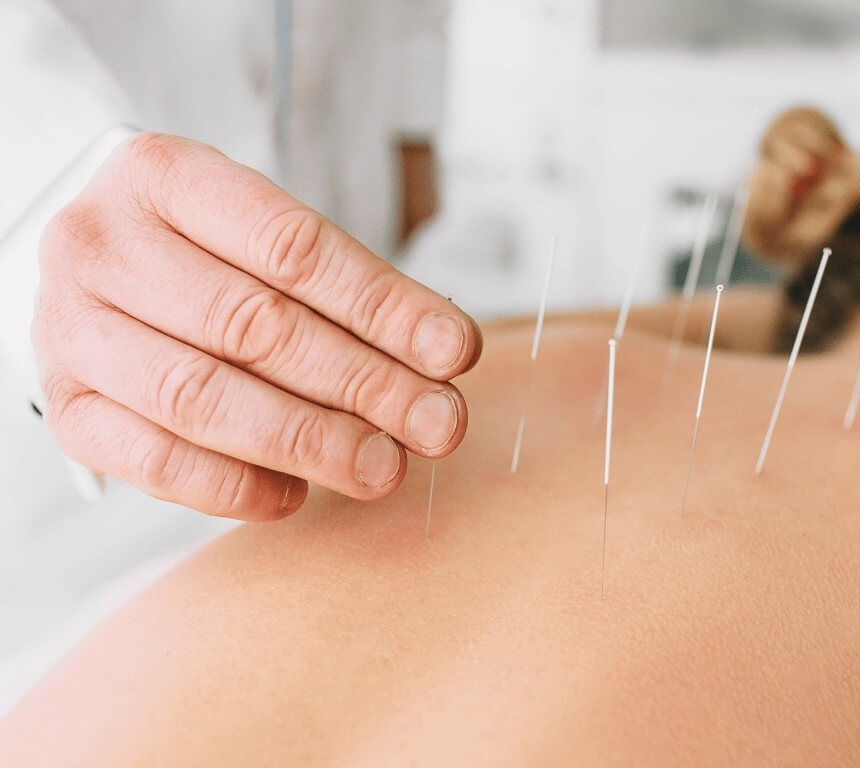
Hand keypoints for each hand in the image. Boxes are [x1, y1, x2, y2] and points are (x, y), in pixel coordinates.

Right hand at [34, 133, 481, 519]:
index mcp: (164, 176)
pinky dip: (234, 487)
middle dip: (363, 383)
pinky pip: (154, 461)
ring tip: (384, 466)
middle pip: (253, 325)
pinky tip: (296, 493)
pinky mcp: (68, 407)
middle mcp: (103, 247)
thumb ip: (346, 289)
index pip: (291, 247)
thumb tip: (442, 358)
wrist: (99, 264)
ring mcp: (73, 330)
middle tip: (437, 423)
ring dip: (309, 441)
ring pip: (202, 398)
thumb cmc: (204, 248)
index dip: (383, 306)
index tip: (454, 352)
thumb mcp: (264, 232)